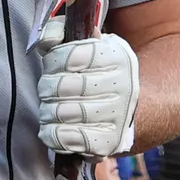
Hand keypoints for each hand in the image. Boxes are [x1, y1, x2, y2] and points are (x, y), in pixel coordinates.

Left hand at [36, 19, 140, 159]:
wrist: (132, 111)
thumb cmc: (99, 77)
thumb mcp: (87, 48)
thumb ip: (63, 37)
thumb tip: (49, 36)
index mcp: (118, 59)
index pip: (72, 55)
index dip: (54, 61)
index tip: (54, 65)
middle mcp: (123, 87)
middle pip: (63, 86)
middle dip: (48, 87)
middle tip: (49, 90)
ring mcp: (117, 116)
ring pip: (62, 112)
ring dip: (48, 111)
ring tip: (52, 108)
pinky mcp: (108, 142)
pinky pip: (67, 138)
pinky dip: (53, 133)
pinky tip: (56, 127)